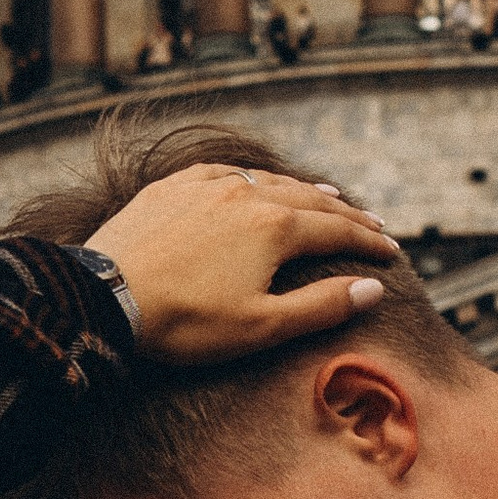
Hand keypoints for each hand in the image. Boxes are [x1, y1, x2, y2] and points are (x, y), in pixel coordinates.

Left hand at [89, 163, 397, 368]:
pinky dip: (254, 178)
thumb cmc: (186, 322)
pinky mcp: (171, 187)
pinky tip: (255, 182)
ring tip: (329, 195)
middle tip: (374, 224)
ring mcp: (206, 185)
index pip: (337, 230)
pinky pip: (224, 172)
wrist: (105, 298)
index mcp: (275, 226)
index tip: (393, 254)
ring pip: (269, 180)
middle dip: (347, 214)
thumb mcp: (262, 325)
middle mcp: (246, 193)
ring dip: (305, 190)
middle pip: (311, 200)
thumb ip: (322, 305)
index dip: (369, 243)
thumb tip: (373, 288)